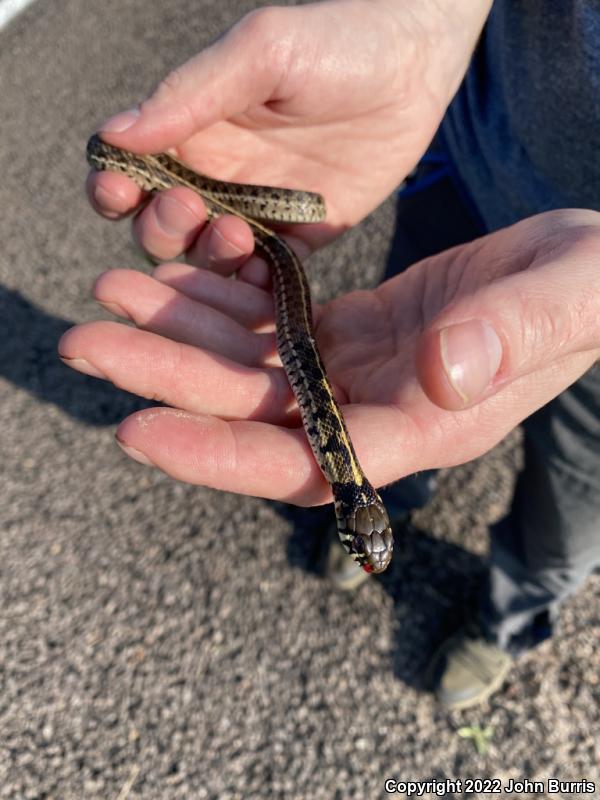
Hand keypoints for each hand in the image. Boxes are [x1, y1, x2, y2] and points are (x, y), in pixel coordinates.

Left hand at [60, 210, 599, 505]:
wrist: (586, 270)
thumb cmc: (588, 289)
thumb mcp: (567, 297)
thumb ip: (516, 335)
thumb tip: (442, 372)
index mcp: (424, 426)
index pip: (308, 460)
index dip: (221, 454)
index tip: (136, 429)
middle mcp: (380, 410)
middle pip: (256, 413)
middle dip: (170, 380)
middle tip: (87, 342)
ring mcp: (362, 372)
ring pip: (254, 366)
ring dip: (182, 332)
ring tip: (115, 291)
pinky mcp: (355, 331)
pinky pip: (275, 324)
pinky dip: (225, 301)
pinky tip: (179, 270)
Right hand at [86, 0, 491, 262]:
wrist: (415, 62)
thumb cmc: (336, 39)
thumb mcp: (260, 53)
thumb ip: (191, 93)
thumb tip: (114, 135)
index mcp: (192, 129)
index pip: (130, 171)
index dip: (114, 189)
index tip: (118, 192)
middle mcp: (217, 176)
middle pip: (160, 226)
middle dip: (162, 227)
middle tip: (191, 206)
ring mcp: (258, 211)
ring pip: (207, 258)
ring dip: (208, 257)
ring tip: (236, 233)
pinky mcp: (301, 236)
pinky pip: (265, 275)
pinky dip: (255, 285)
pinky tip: (262, 273)